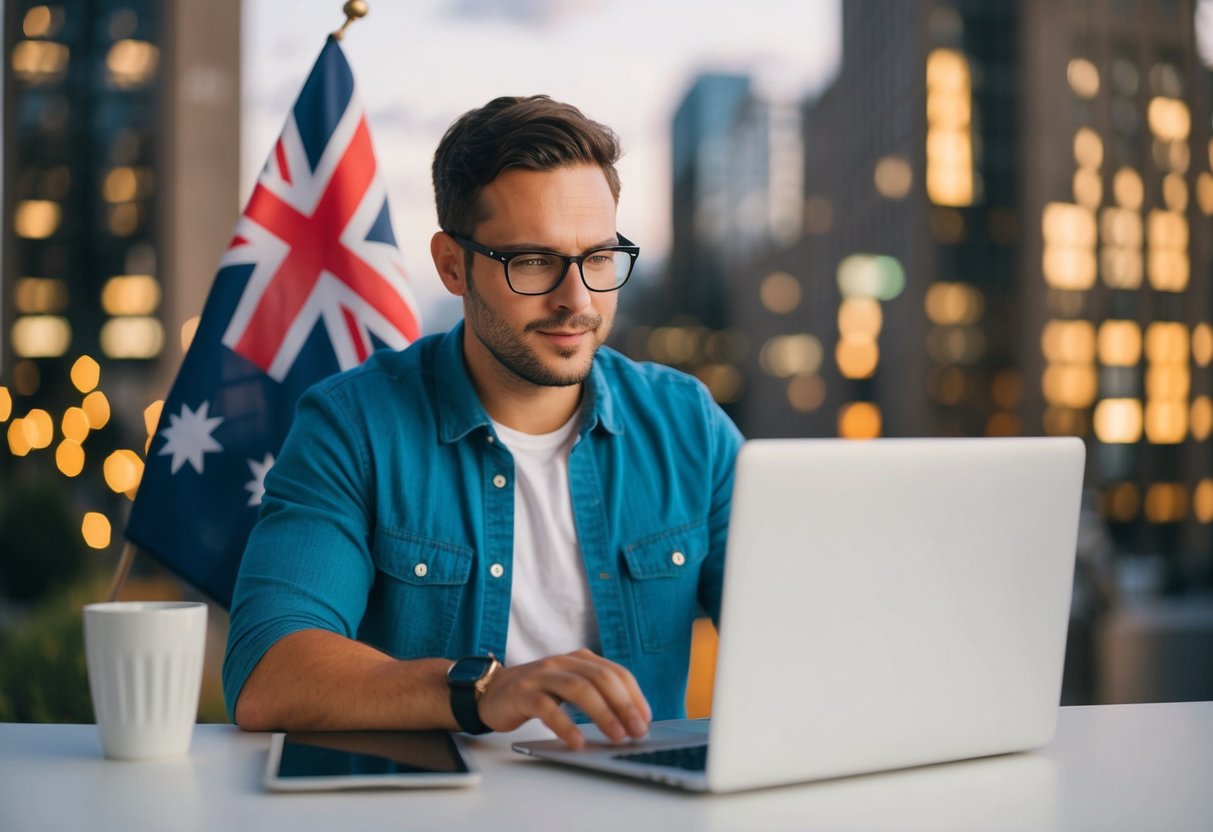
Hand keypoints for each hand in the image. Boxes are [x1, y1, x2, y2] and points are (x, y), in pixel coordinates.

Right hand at [476, 648, 651, 748]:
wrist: (490, 693)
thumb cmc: (536, 694)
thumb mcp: (569, 688)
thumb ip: (594, 695)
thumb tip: (629, 721)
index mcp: (579, 659)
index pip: (615, 672)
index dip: (634, 695)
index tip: (646, 719)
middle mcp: (562, 663)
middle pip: (601, 678)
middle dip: (624, 705)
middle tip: (637, 731)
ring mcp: (542, 676)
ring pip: (579, 689)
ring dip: (602, 714)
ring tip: (616, 736)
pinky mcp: (523, 693)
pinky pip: (548, 708)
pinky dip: (566, 726)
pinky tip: (577, 742)